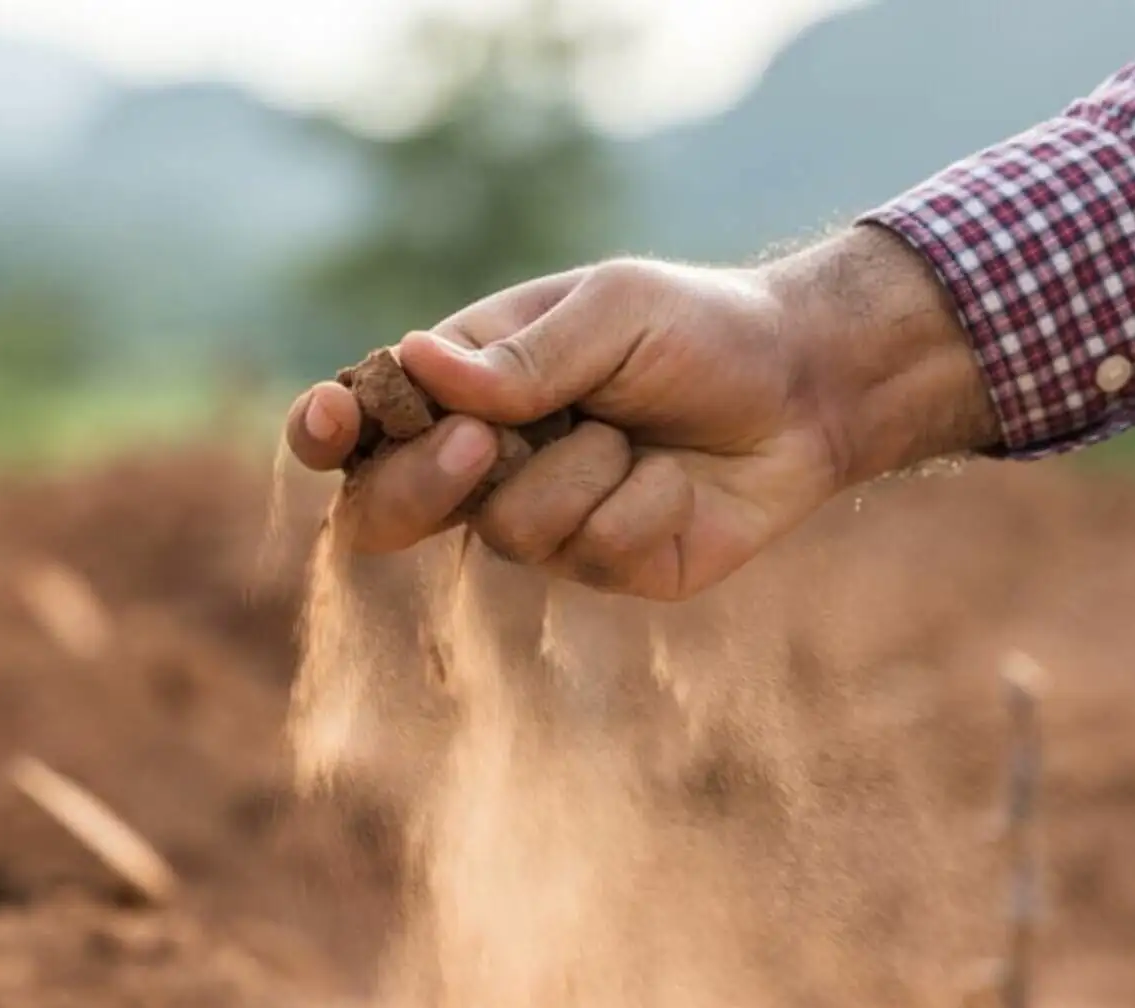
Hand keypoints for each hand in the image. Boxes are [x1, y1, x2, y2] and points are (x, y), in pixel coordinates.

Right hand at [286, 226, 1000, 600]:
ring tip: (637, 436)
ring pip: (505, 533)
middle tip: (483, 446)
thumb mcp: (613, 311)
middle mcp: (490, 461)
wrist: (808, 389)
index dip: (328, 430)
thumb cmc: (700, 330)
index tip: (325, 423)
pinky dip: (643, 504)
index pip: (367, 420)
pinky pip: (592, 552)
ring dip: (582, 474)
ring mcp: (544, 522)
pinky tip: (677, 480)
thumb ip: (524, 355)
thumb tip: (416, 364)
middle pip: (388, 507)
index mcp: (471, 383)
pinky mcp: (605, 567)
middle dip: (424, 484)